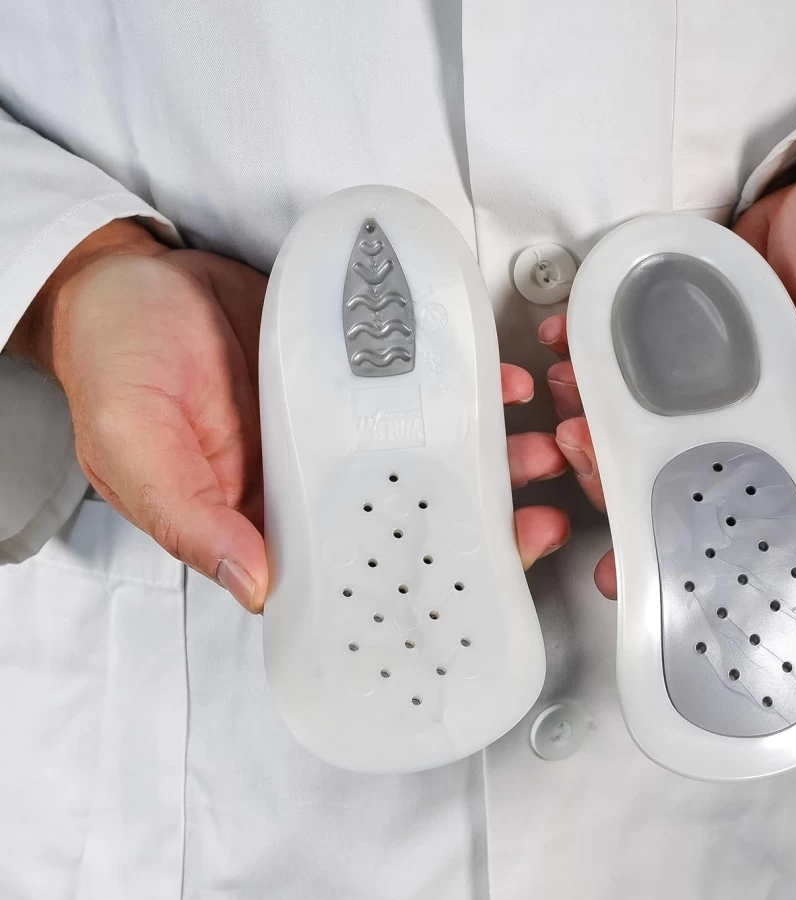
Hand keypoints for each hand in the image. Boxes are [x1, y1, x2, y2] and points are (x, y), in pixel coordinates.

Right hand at [11, 220, 568, 611]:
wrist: (130, 281)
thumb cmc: (116, 363)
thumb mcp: (135, 447)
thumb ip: (190, 517)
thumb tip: (255, 584)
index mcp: (263, 518)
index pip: (353, 570)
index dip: (422, 582)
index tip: (486, 581)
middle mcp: (313, 481)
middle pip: (409, 518)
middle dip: (482, 523)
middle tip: (541, 517)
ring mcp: (338, 429)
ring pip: (426, 457)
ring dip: (488, 459)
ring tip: (540, 450)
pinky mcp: (351, 379)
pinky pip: (417, 392)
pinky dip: (463, 393)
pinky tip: (500, 389)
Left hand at [540, 139, 795, 598]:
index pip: (745, 501)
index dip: (690, 532)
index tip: (638, 556)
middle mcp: (753, 415)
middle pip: (676, 468)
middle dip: (618, 474)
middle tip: (581, 452)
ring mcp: (711, 380)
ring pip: (643, 423)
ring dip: (595, 423)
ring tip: (568, 407)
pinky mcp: (682, 341)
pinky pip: (629, 362)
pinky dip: (591, 363)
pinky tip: (567, 357)